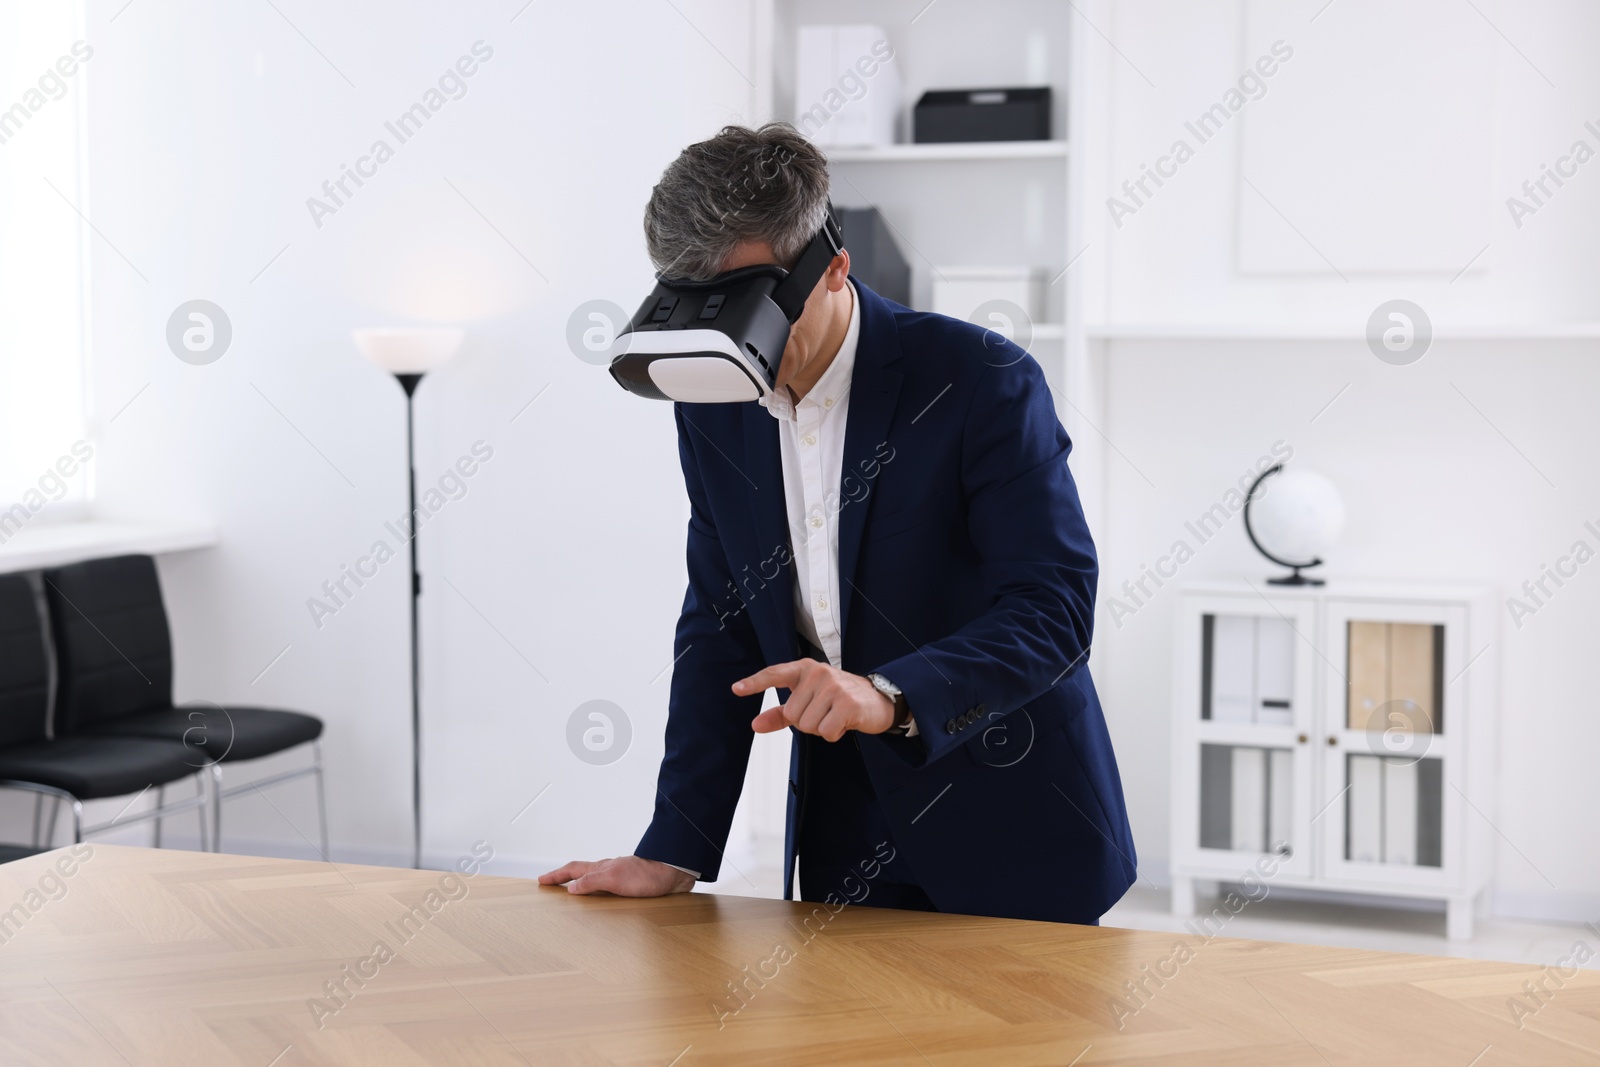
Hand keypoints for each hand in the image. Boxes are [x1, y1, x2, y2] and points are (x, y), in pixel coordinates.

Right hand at [538, 855, 694, 895]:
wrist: (676, 872)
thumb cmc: (647, 875)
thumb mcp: (614, 879)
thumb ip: (592, 881)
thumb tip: (571, 887)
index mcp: (602, 868)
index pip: (573, 870)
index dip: (556, 876)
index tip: (541, 881)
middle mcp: (610, 871)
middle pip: (582, 873)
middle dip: (565, 879)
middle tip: (552, 885)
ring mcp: (622, 878)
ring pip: (596, 881)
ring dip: (583, 886)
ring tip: (574, 895)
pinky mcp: (635, 886)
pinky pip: (611, 890)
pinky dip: (601, 894)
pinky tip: (605, 903)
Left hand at [738, 660, 896, 740]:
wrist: (879, 700)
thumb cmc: (839, 700)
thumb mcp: (809, 702)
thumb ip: (781, 714)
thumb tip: (754, 726)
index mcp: (805, 669)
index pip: (775, 674)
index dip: (755, 683)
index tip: (736, 689)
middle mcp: (818, 673)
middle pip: (793, 714)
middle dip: (807, 722)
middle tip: (826, 712)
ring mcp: (833, 687)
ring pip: (808, 726)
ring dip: (821, 729)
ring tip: (835, 715)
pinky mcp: (847, 703)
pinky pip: (826, 732)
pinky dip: (833, 734)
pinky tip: (845, 722)